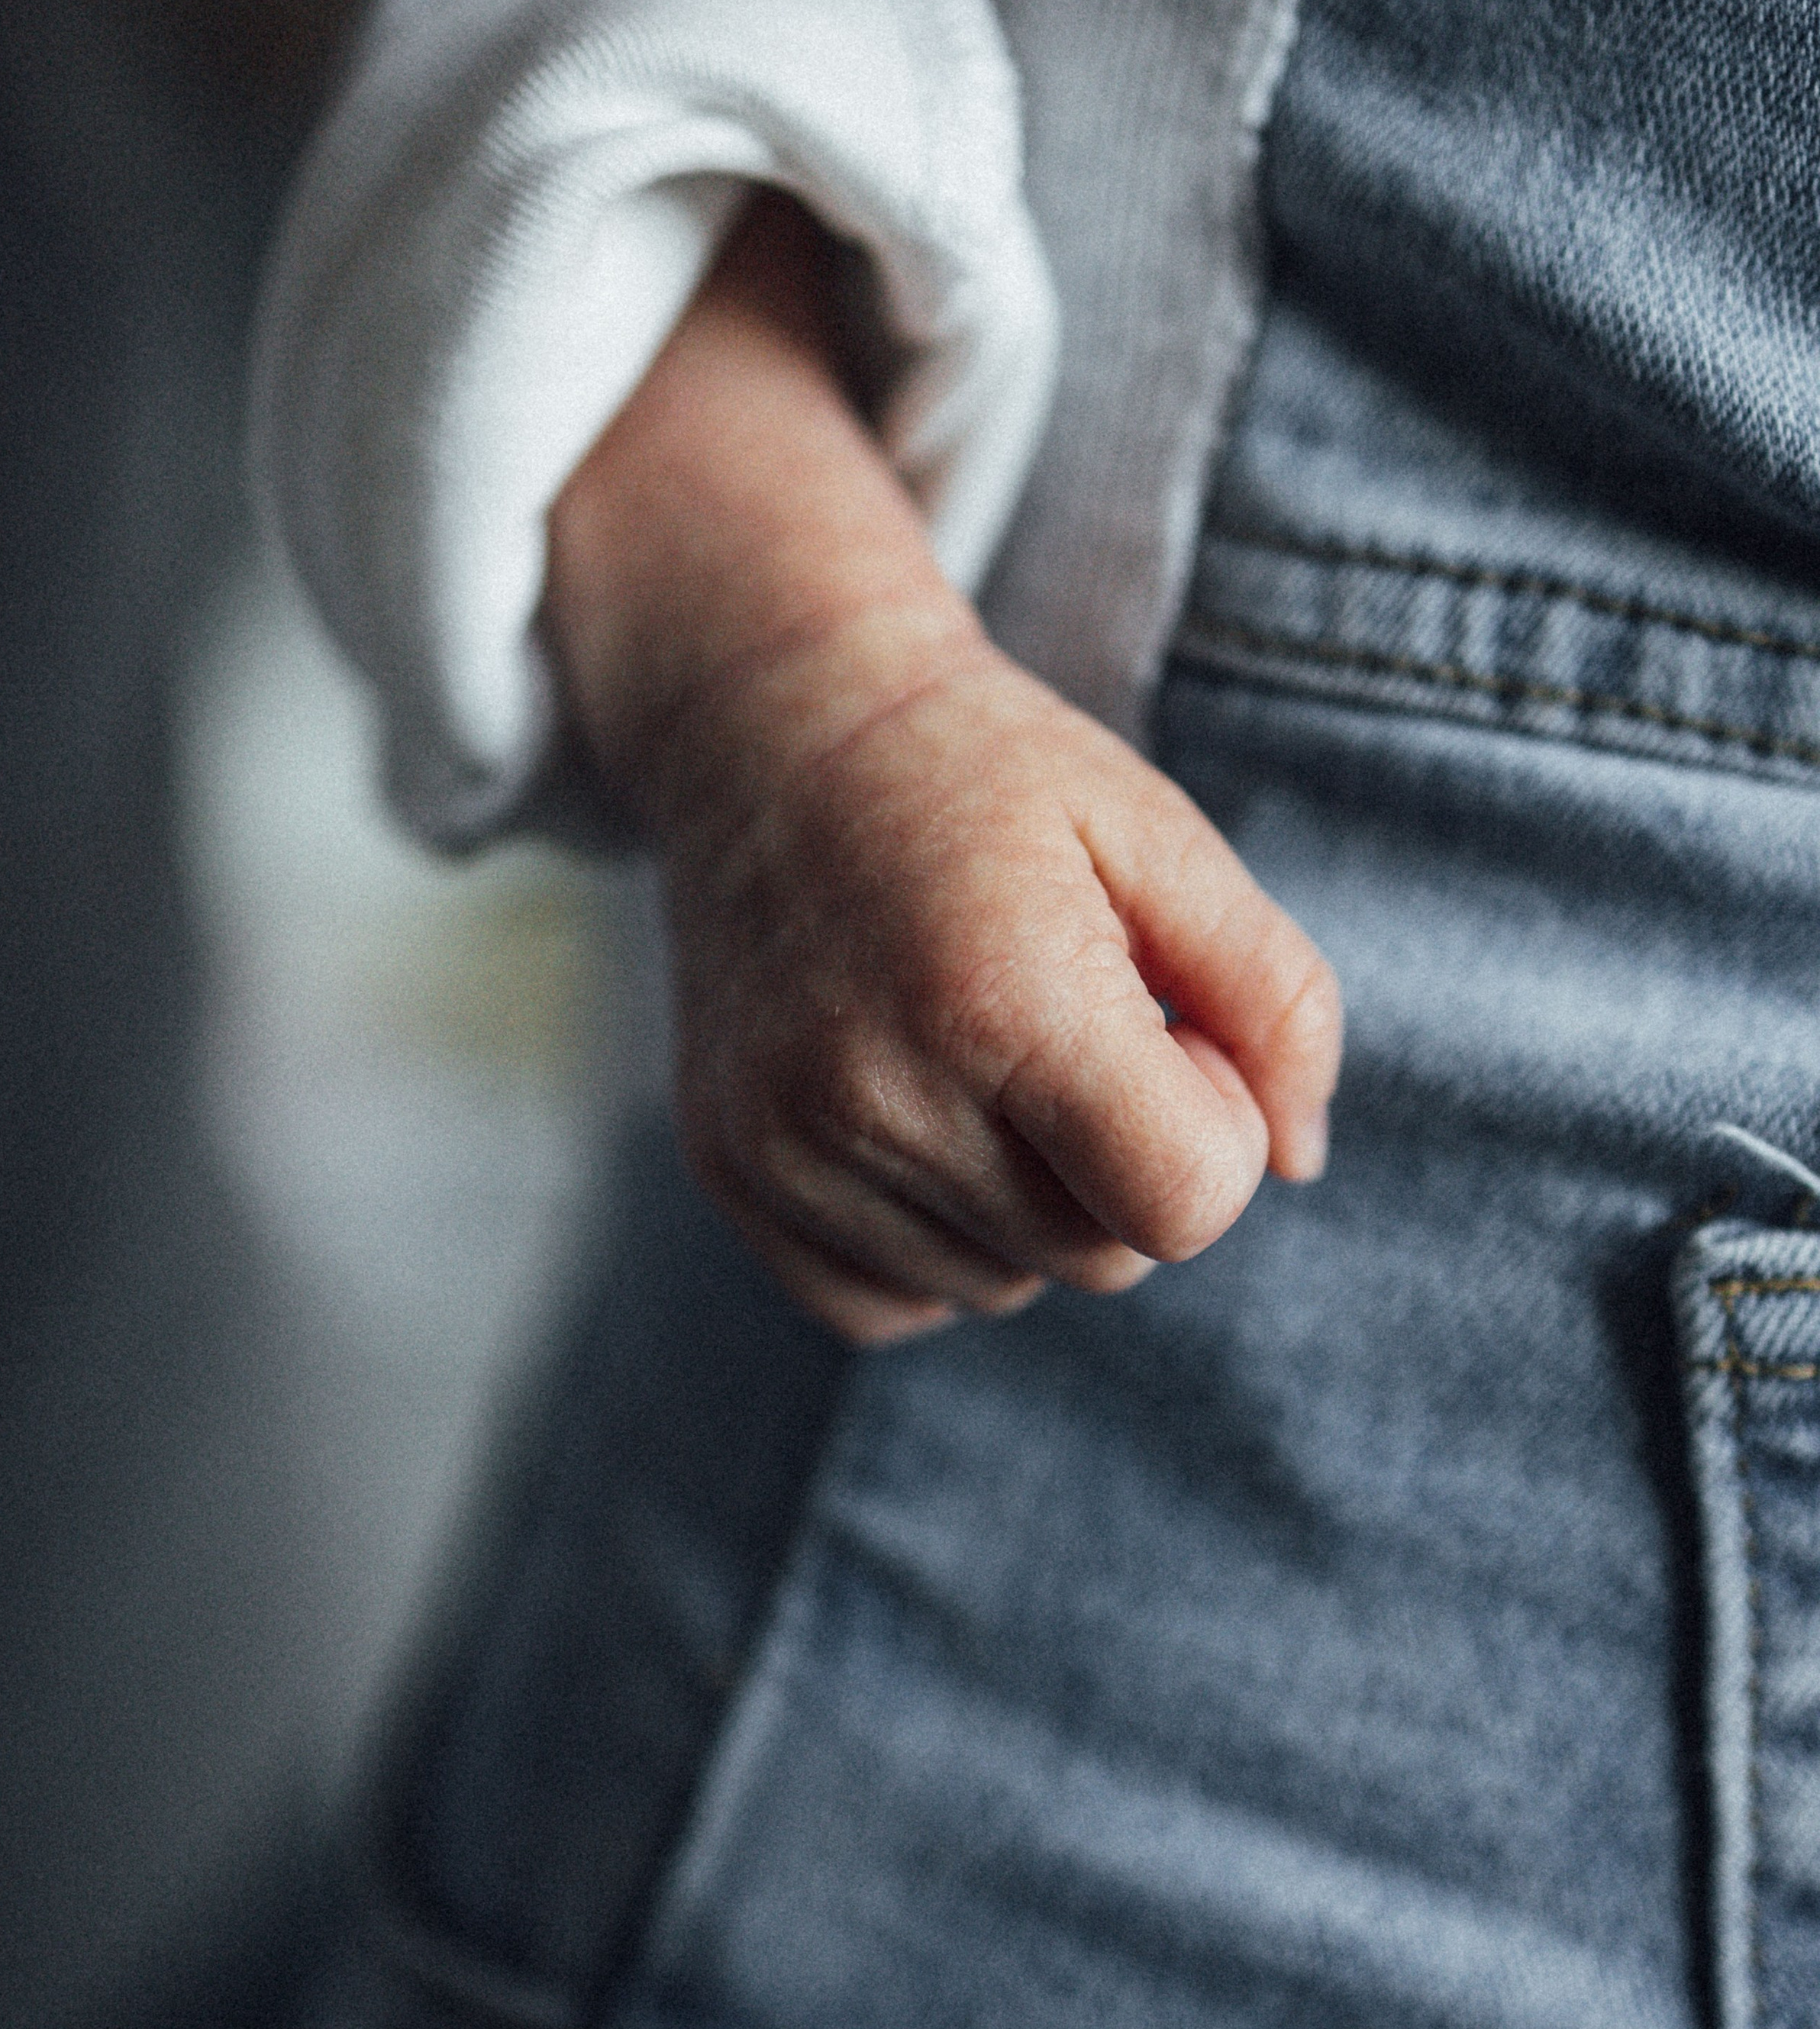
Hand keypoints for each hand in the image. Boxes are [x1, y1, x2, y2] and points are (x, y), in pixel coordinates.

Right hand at [653, 607, 1339, 1344]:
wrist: (769, 724)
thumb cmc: (989, 777)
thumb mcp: (1164, 834)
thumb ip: (1277, 999)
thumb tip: (1296, 1162)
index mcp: (1000, 999)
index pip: (1185, 1207)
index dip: (1218, 1130)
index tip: (1168, 1030)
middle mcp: (875, 1095)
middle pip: (1102, 1259)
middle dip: (1125, 1161)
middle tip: (1075, 1023)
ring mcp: (786, 1148)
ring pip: (1004, 1288)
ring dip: (1030, 1201)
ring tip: (981, 1052)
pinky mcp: (732, 1175)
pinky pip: (893, 1304)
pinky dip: (933, 1239)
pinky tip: (916, 1111)